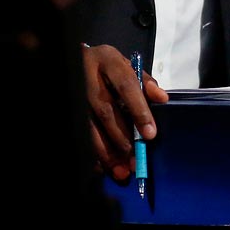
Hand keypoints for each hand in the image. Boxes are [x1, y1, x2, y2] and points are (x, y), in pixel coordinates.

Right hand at [81, 44, 167, 181]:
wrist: (74, 59)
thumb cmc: (107, 66)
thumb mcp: (126, 65)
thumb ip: (145, 82)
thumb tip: (162, 99)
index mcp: (108, 60)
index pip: (127, 86)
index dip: (139, 110)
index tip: (150, 134)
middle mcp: (87, 76)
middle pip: (105, 111)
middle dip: (121, 138)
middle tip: (135, 160)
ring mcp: (73, 93)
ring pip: (88, 126)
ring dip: (105, 151)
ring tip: (120, 170)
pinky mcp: (67, 108)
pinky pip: (78, 134)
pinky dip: (91, 151)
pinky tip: (101, 167)